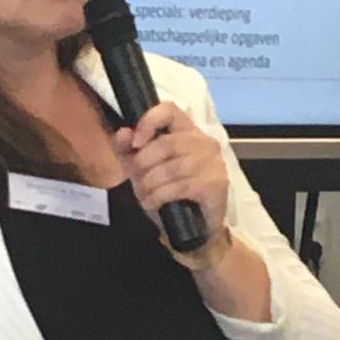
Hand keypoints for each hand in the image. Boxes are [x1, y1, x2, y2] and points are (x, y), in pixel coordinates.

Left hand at [113, 103, 228, 238]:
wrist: (195, 229)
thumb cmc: (169, 194)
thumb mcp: (141, 170)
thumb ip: (128, 150)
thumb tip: (123, 132)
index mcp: (187, 131)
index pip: (170, 110)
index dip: (149, 121)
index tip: (135, 142)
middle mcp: (205, 142)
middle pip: (167, 143)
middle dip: (144, 163)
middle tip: (138, 180)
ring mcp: (213, 163)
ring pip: (172, 167)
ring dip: (151, 183)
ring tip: (145, 194)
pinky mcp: (216, 184)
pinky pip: (181, 186)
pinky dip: (160, 196)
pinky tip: (154, 203)